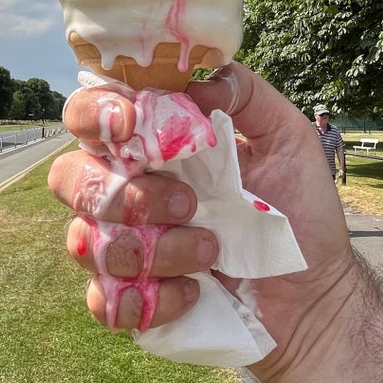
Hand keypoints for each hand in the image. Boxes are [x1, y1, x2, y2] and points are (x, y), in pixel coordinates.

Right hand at [48, 63, 357, 373]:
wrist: (315, 292)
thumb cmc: (298, 210)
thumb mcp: (287, 137)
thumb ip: (244, 93)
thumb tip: (193, 81)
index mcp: (150, 146)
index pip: (88, 116)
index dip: (94, 114)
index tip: (132, 125)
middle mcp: (124, 192)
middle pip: (67, 178)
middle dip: (126, 194)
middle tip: (190, 204)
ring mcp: (123, 248)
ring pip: (87, 243)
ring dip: (156, 249)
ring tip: (212, 251)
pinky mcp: (131, 301)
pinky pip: (106, 301)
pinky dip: (151, 299)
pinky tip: (196, 291)